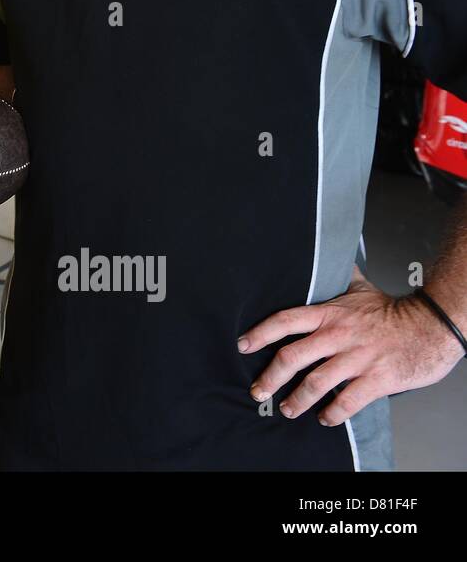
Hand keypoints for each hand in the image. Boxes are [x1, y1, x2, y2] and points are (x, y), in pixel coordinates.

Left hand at [240, 266, 465, 426]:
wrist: (431, 327)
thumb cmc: (393, 311)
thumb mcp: (359, 289)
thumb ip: (337, 278)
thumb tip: (324, 257)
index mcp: (329, 314)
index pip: (285, 321)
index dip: (260, 334)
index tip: (242, 345)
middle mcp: (338, 336)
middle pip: (292, 356)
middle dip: (270, 378)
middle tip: (258, 391)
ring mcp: (357, 359)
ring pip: (315, 383)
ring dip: (297, 400)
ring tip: (288, 409)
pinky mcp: (376, 379)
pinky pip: (347, 401)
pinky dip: (332, 413)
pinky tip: (325, 418)